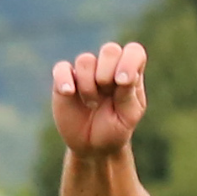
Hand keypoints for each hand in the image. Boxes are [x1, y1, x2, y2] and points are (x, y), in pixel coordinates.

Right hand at [50, 40, 149, 156]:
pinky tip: (69, 92)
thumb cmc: (115, 129)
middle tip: (106, 92)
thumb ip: (127, 95)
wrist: (92, 145)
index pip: (134, 52)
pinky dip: (64, 79)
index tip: (123, 82)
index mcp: (129, 74)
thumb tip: (122, 75)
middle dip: (108, 72)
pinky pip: (61, 68)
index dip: (129, 61)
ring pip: (85, 60)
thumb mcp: (127, 117)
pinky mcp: (65, 79)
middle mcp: (108, 68)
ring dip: (89, 85)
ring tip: (92, 104)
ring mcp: (86, 73)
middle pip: (110, 50)